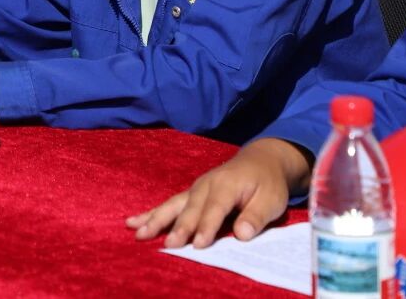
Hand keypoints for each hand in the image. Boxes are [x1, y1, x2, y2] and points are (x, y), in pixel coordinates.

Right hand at [125, 138, 310, 248]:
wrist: (260, 161)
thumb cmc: (268, 184)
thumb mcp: (272, 200)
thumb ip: (256, 216)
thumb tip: (242, 234)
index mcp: (227, 185)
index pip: (215, 208)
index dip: (207, 227)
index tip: (199, 244)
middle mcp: (206, 185)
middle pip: (190, 209)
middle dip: (179, 227)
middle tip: (168, 246)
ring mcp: (195, 188)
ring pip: (173, 205)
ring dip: (156, 220)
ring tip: (138, 232)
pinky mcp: (189, 194)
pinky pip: (168, 204)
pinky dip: (151, 213)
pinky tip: (133, 222)